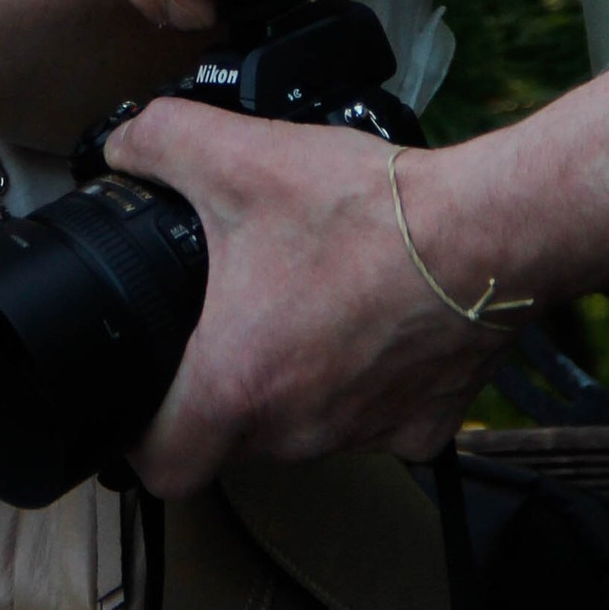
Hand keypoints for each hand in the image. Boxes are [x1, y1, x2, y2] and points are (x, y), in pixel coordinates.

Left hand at [106, 105, 503, 479]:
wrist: (485, 233)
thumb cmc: (368, 212)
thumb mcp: (237, 155)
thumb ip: (156, 142)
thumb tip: (123, 148)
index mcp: (236, 383)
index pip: (161, 467)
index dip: (142, 438)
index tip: (147, 403)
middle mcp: (295, 430)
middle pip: (231, 438)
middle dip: (221, 386)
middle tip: (230, 318)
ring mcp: (361, 436)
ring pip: (301, 429)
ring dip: (292, 382)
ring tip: (302, 305)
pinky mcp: (419, 429)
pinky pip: (371, 420)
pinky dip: (361, 384)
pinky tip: (366, 326)